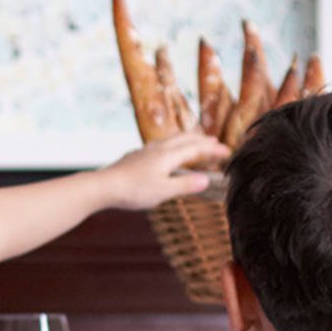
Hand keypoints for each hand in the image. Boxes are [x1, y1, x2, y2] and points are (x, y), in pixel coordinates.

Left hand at [97, 133, 228, 209]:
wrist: (103, 186)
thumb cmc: (133, 190)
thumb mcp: (163, 191)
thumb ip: (185, 185)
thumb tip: (206, 180)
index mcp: (168, 155)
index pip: (197, 148)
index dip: (213, 149)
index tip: (228, 152)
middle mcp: (158, 148)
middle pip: (185, 139)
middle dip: (202, 140)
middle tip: (216, 142)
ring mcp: (146, 150)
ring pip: (172, 140)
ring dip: (187, 140)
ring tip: (195, 143)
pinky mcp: (137, 156)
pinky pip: (161, 145)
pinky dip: (174, 145)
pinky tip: (167, 152)